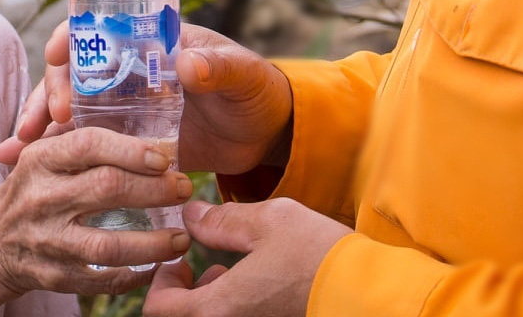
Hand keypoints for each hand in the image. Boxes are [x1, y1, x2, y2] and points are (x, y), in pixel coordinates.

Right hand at [0, 22, 293, 177]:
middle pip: (73, 74)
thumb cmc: (253, 91)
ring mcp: (121, 108)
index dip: (72, 39)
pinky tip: (17, 166)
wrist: (263, 134)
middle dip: (50, 93)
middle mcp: (126, 71)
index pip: (98, 30)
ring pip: (68, 112)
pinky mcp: (123, 144)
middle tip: (47, 122)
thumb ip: (218, 67)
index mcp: (150, 42)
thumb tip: (189, 63)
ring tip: (14, 152)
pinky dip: (50, 154)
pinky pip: (81, 147)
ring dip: (39, 128)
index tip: (56, 57)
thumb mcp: (240, 75)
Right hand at [0, 127, 191, 300]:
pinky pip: (102, 279)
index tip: (164, 157)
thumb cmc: (29, 192)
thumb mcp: (41, 157)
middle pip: (107, 189)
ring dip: (154, 243)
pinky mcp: (54, 276)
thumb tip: (141, 119)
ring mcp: (47, 240)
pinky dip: (135, 275)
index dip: (131, 149)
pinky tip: (157, 266)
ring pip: (109, 243)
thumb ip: (78, 138)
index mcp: (40, 160)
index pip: (88, 144)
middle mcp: (41, 198)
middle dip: (155, 189)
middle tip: (184, 188)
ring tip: (181, 238)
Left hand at [143, 199, 349, 316]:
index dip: (160, 282)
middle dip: (183, 293)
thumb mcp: (266, 222)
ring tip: (232, 272)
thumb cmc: (316, 255)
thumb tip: (190, 215)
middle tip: (204, 266)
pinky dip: (230, 307)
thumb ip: (221, 220)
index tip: (180, 259)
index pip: (158, 310)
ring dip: (207, 302)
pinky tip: (254, 285)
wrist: (365, 291)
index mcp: (218, 309)